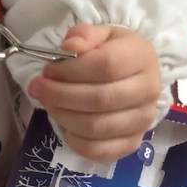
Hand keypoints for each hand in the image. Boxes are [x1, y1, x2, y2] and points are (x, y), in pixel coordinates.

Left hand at [27, 25, 160, 162]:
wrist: (137, 76)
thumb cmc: (115, 52)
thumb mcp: (101, 35)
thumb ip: (84, 35)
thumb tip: (71, 47)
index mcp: (142, 57)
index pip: (105, 66)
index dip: (71, 70)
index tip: (48, 70)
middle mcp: (148, 91)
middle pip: (100, 99)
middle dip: (60, 95)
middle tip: (37, 88)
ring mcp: (142, 121)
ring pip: (96, 127)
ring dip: (63, 116)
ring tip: (48, 104)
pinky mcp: (132, 143)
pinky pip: (99, 151)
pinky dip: (76, 141)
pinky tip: (66, 126)